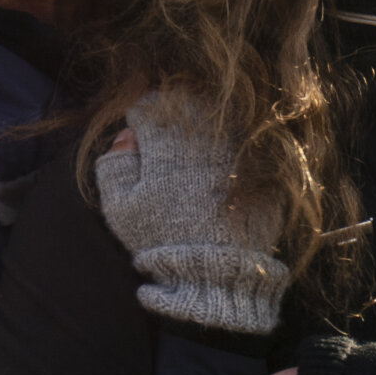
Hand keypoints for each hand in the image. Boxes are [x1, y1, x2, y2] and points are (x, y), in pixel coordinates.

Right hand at [94, 100, 286, 334]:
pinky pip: (244, 138)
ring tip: (190, 147)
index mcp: (167, 141)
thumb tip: (126, 136)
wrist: (217, 272)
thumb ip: (114, 166)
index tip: (137, 130)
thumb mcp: (121, 209)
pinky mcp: (261, 164)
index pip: (149, 106)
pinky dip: (228, 143)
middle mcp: (205, 135)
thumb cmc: (161, 240)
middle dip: (171, 112)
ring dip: (201, 123)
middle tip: (163, 134)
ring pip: (217, 114)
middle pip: (186, 102)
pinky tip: (218, 163)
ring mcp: (237, 146)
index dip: (138, 115)